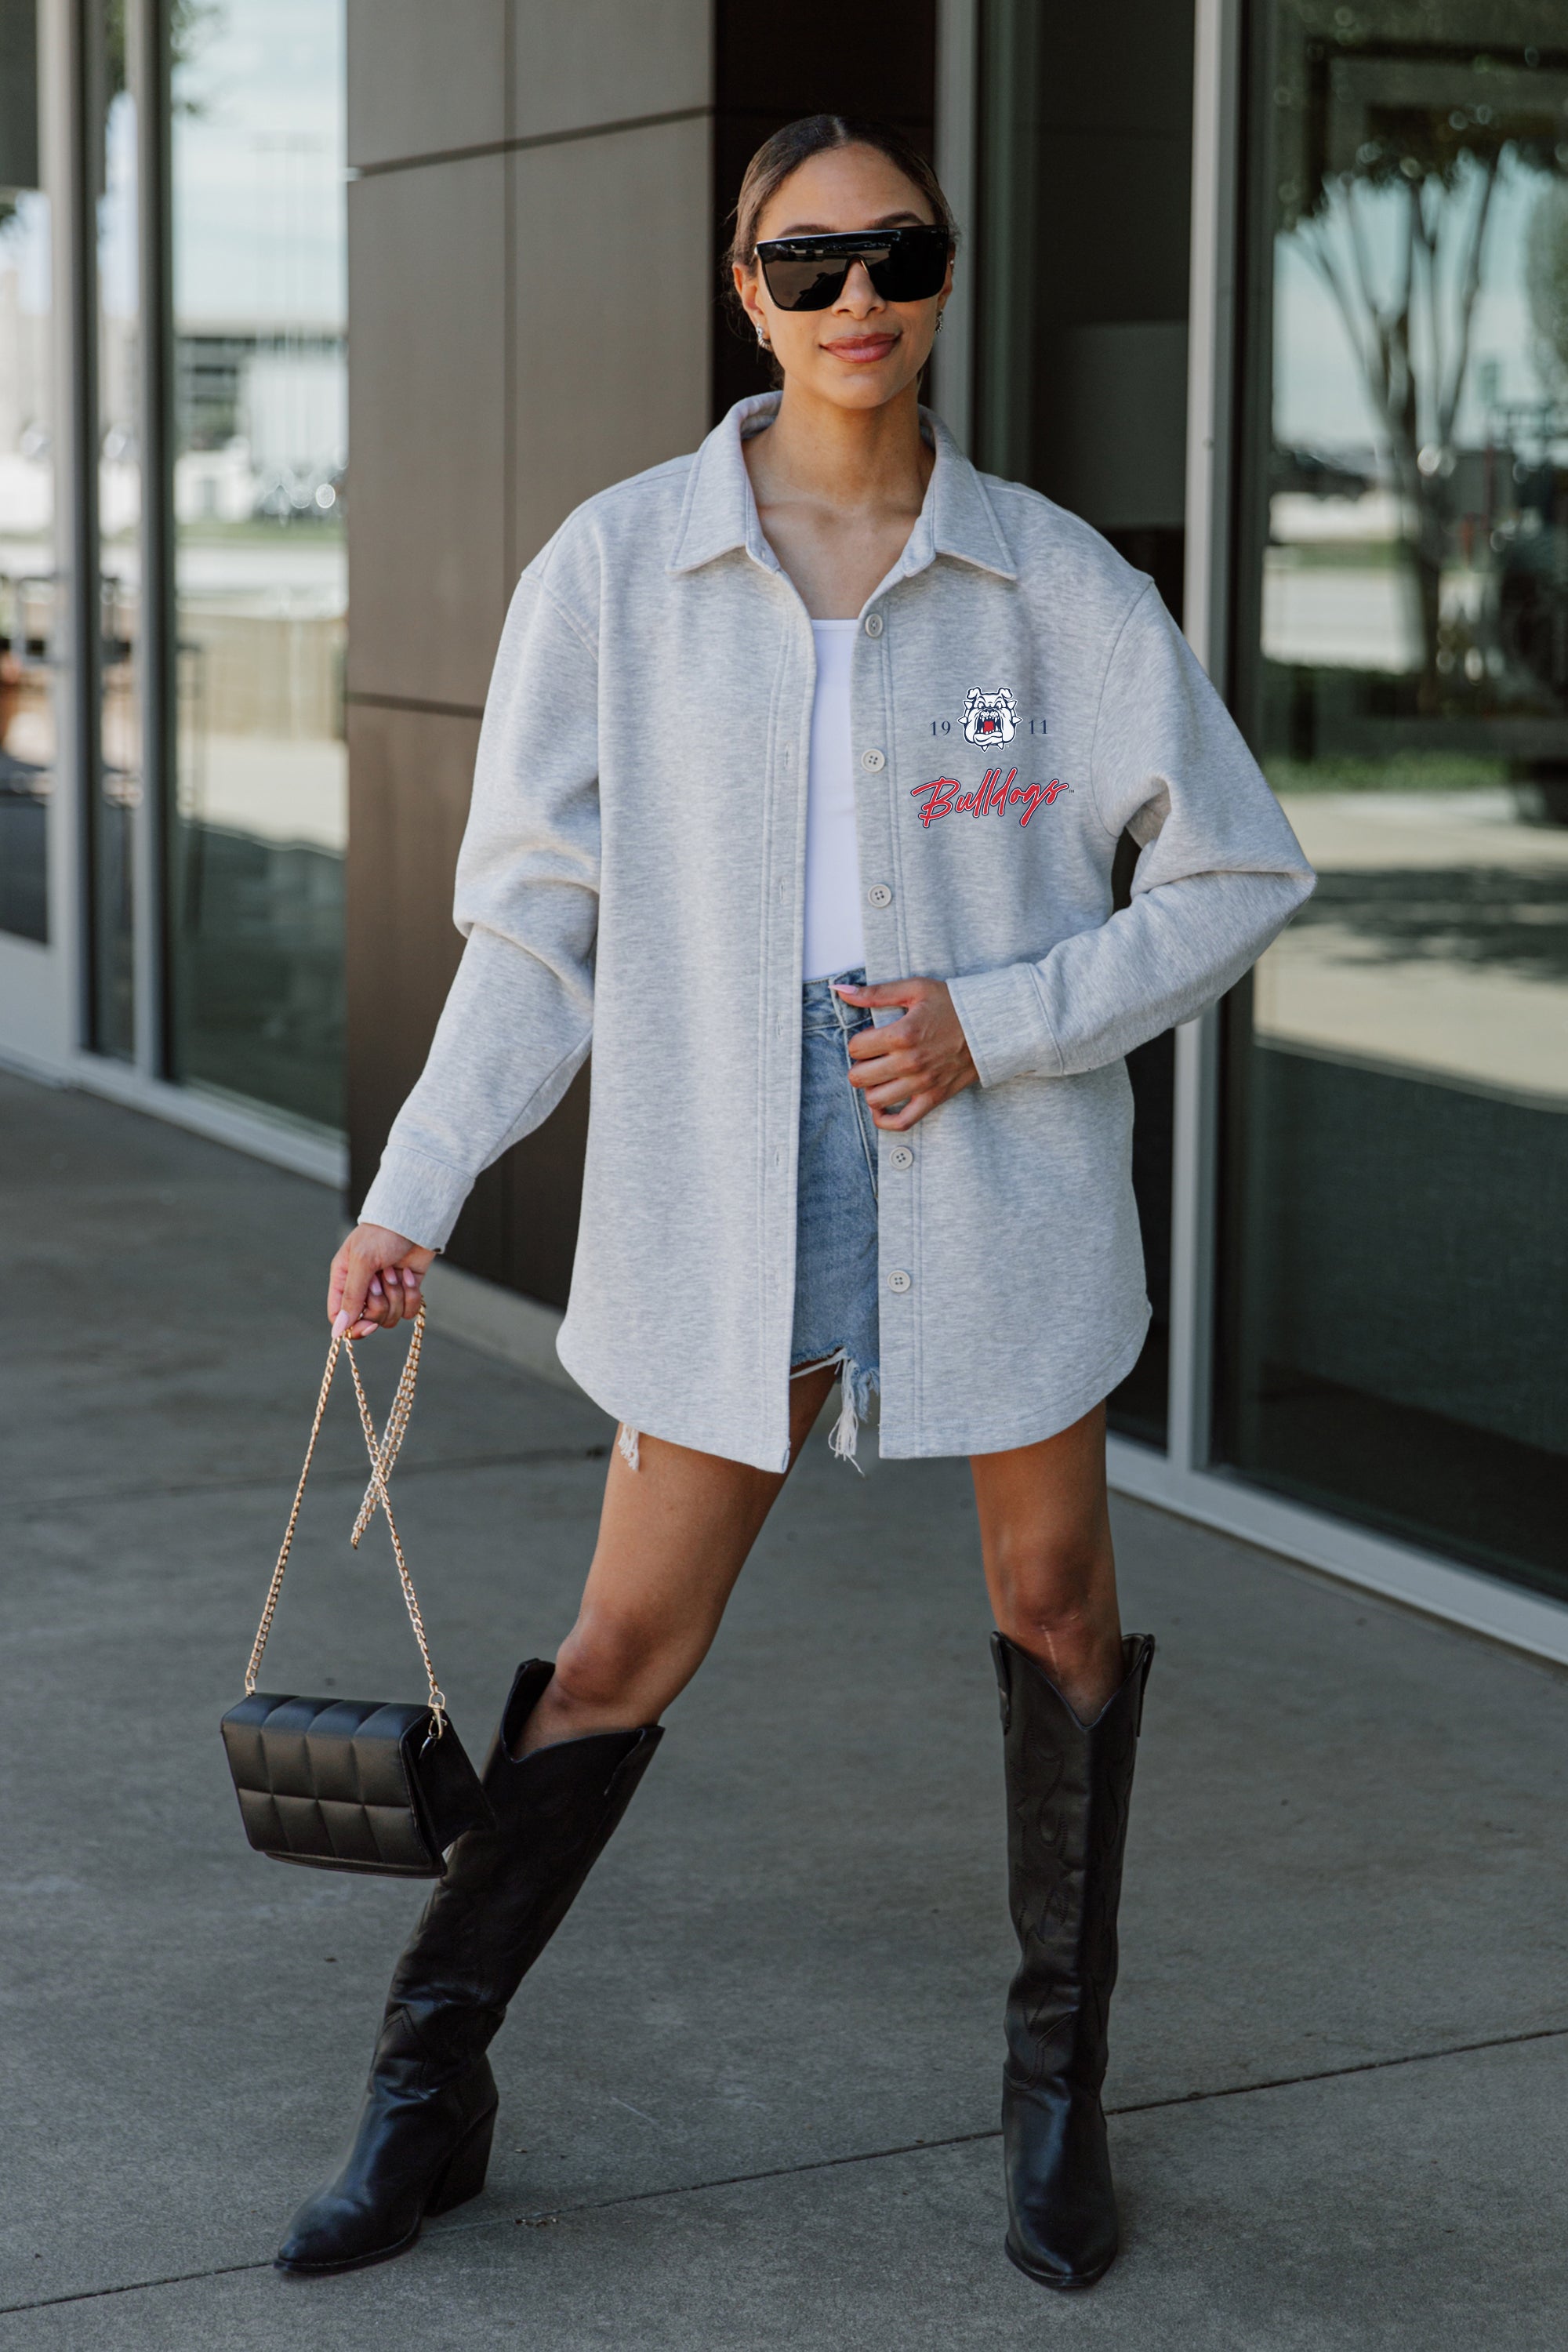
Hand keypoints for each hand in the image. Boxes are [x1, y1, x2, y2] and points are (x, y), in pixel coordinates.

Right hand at [328, 1225, 435, 1338]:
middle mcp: (363, 1289)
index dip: (354, 1327)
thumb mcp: (362, 1262)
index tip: (370, 1325)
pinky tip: (409, 1274)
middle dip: (381, 1302)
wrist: (413, 1219)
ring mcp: (386, 1291)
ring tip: (395, 1271)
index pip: (340, 1317)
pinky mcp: (407, 1291)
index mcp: (343, 1280)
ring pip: (390, 1318)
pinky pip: (409, 1311)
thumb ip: (351, 1297)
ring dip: (397, 1295)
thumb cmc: (382, 1233)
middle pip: (369, 1320)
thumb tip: (338, 1331)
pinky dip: (412, 1295)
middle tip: (382, 1278)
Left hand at [836, 976, 977, 1129]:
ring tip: (881, 1076)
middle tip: (873, 1057)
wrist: (990, 1025)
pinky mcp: (934, 1098)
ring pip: (875, 1099)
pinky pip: (903, 1122)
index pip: (856, 1047)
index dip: (859, 1042)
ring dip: (871, 1088)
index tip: (871, 1038)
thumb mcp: (915, 989)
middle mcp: (909, 1063)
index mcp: (902, 1035)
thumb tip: (841, 990)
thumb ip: (876, 993)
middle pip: (859, 1077)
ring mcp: (922, 1084)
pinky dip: (886, 1120)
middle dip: (860, 1065)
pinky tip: (882, 1108)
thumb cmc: (953, 1004)